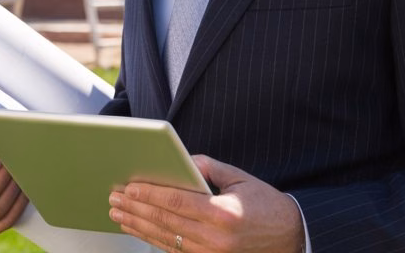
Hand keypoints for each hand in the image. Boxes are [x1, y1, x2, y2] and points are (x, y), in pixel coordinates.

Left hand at [109, 155, 302, 252]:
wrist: (290, 239)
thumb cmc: (266, 205)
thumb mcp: (240, 179)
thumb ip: (208, 167)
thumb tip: (180, 160)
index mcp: (223, 214)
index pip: (176, 202)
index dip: (149, 194)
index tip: (128, 187)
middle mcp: (215, 239)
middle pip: (165, 222)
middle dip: (135, 209)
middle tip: (114, 198)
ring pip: (165, 239)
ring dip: (138, 226)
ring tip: (118, 214)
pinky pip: (175, 251)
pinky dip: (154, 239)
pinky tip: (139, 229)